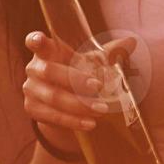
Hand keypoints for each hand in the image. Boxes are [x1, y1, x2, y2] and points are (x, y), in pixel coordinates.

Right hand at [21, 31, 135, 149]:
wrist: (62, 104)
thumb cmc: (76, 74)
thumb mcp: (91, 63)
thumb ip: (108, 53)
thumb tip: (131, 42)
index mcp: (47, 52)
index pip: (35, 42)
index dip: (35, 40)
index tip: (39, 40)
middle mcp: (35, 69)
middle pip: (49, 71)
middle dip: (74, 79)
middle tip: (98, 87)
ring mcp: (31, 90)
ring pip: (53, 97)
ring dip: (79, 105)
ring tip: (102, 110)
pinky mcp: (33, 110)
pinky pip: (53, 116)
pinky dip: (73, 121)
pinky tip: (90, 123)